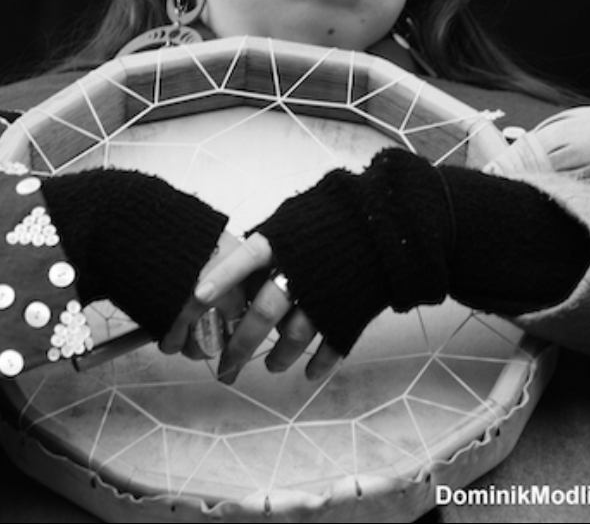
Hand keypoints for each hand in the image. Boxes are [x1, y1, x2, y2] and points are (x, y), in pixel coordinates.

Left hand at [161, 233, 341, 382]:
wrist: (392, 228)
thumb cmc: (338, 217)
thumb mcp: (298, 217)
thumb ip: (269, 238)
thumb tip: (236, 253)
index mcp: (286, 244)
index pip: (245, 260)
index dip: (221, 278)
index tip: (197, 297)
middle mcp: (301, 273)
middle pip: (264, 313)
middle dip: (241, 343)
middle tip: (225, 365)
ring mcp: (326, 297)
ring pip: (294, 336)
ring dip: (278, 356)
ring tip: (270, 367)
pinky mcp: (350, 315)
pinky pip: (330, 348)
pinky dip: (319, 364)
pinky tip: (309, 373)